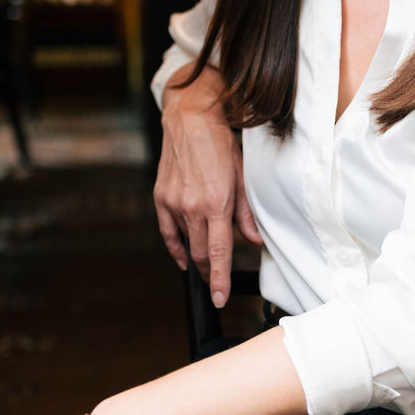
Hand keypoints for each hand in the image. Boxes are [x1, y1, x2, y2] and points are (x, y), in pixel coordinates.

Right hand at [153, 64, 261, 305]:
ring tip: (208, 259)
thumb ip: (247, 213)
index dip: (219, 279)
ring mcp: (173, 202)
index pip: (219, 252)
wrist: (191, 117)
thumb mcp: (243, 176)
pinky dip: (176, 248)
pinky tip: (184, 257)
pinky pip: (167, 232)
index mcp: (216, 202)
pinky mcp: (160, 196)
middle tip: (217, 282)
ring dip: (198, 253)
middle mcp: (192, 206)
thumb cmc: (221, 143)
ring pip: (187, 242)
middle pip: (201, 253)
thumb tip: (254, 240)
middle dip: (210, 272)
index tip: (219, 297)